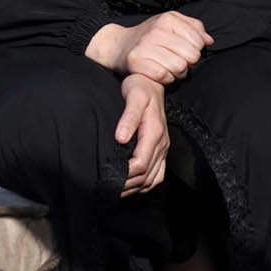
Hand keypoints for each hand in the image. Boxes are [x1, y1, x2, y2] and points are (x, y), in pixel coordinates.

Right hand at [86, 12, 212, 83]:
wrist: (119, 45)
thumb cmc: (150, 36)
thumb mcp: (171, 24)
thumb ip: (193, 28)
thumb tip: (208, 41)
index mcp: (167, 19)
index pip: (198, 41)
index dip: (197, 50)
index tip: (187, 51)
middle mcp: (156, 31)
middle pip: (191, 56)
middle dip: (189, 63)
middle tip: (180, 62)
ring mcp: (144, 46)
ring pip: (179, 67)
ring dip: (179, 73)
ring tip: (171, 68)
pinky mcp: (136, 62)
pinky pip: (163, 76)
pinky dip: (166, 79)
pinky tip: (162, 74)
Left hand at [116, 73, 168, 196]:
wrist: (152, 81)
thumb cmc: (140, 87)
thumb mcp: (133, 96)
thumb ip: (128, 118)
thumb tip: (121, 139)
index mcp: (155, 133)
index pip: (141, 163)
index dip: (125, 174)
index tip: (109, 176)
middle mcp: (162, 143)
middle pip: (146, 176)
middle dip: (127, 185)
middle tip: (108, 188)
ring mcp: (163, 148)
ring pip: (153, 179)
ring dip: (135, 188)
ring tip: (116, 190)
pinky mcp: (161, 149)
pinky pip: (157, 174)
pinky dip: (145, 184)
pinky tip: (131, 185)